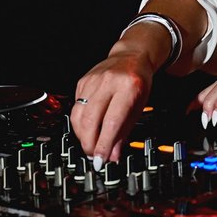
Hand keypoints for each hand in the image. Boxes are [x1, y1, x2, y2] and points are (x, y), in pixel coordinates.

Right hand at [71, 48, 160, 167]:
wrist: (131, 55)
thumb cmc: (138, 80)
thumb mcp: (140, 106)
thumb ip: (125, 132)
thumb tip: (113, 155)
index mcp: (128, 87)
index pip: (112, 122)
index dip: (104, 145)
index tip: (101, 161)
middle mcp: (108, 82)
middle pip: (90, 120)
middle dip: (89, 143)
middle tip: (94, 156)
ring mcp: (93, 80)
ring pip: (78, 115)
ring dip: (82, 136)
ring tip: (90, 145)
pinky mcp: (82, 81)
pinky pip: (76, 107)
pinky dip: (80, 122)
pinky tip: (88, 127)